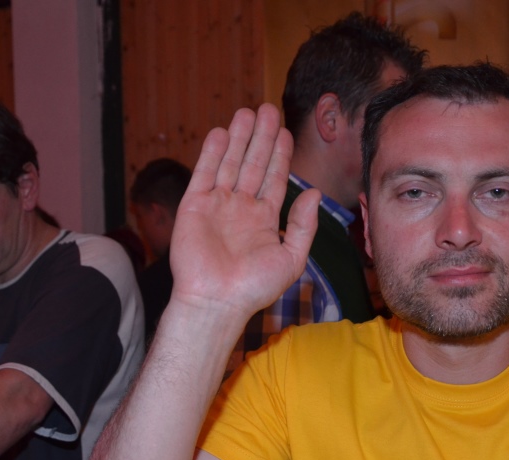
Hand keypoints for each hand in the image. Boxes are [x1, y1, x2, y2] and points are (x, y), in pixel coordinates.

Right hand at [169, 103, 320, 320]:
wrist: (216, 301)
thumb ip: (303, 225)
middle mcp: (240, 208)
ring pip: (230, 162)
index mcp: (264, 219)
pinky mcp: (194, 206)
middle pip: (253, 163)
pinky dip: (212, 152)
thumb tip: (315, 193)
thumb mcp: (291, 258)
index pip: (274, 178)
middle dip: (262, 137)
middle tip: (268, 109)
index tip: (286, 131)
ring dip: (239, 137)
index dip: (281, 154)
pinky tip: (221, 132)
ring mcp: (217, 205)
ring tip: (247, 112)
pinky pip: (204, 173)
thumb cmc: (254, 288)